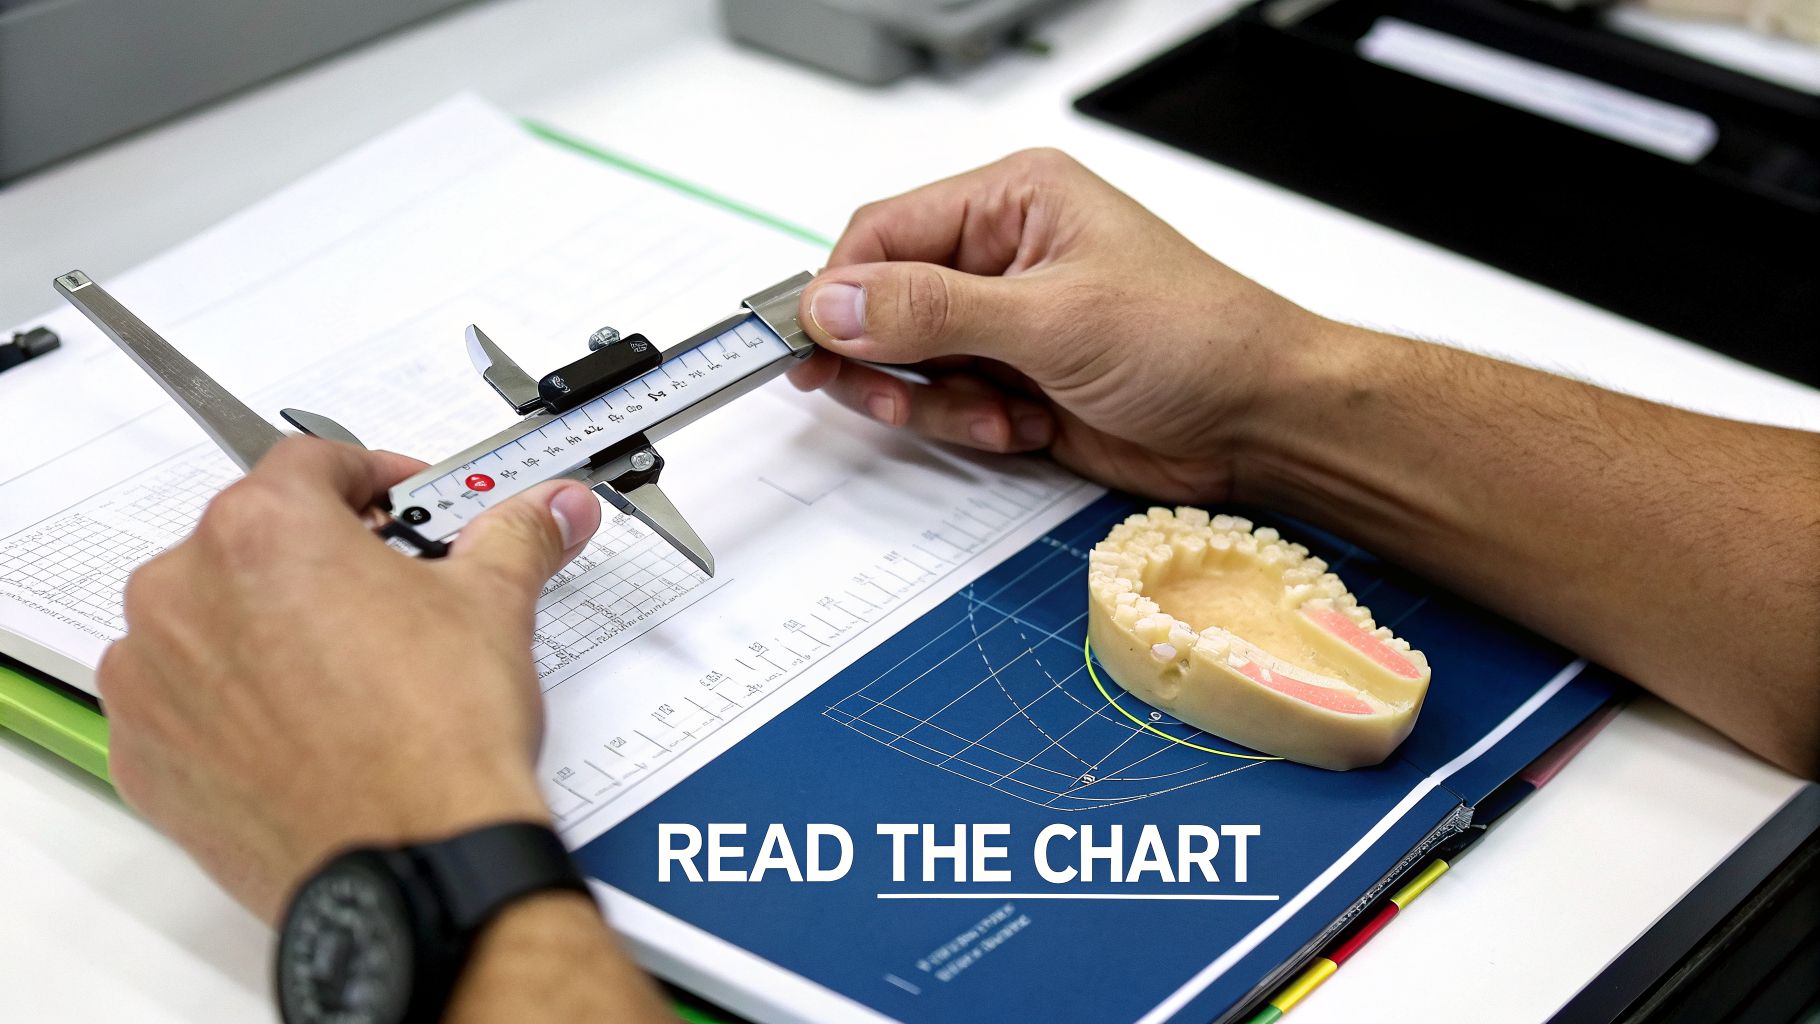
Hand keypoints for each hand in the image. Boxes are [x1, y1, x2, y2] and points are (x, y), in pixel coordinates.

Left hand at [98, 438, 602, 921]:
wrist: (411, 864)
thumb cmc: (435, 738)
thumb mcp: (493, 606)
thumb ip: (515, 537)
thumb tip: (551, 511)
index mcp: (261, 532)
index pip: (312, 464)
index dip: (375, 479)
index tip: (407, 509)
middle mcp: (184, 593)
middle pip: (254, 540)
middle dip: (323, 557)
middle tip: (390, 594)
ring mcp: (153, 679)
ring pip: (210, 618)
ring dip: (269, 626)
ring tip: (350, 670)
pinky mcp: (147, 755)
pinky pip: (183, 700)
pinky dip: (233, 701)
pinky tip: (307, 726)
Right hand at [789, 148, 1326, 502]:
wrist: (1259, 420)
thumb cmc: (1194, 338)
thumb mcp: (1052, 318)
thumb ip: (932, 311)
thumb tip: (835, 303)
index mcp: (1012, 202)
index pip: (884, 235)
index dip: (837, 292)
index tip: (809, 344)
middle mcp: (1002, 256)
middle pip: (884, 304)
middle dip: (885, 358)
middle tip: (886, 397)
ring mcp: (1007, 323)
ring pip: (911, 364)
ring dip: (940, 403)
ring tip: (998, 413)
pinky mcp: (1016, 380)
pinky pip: (950, 406)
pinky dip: (973, 426)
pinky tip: (1027, 425)